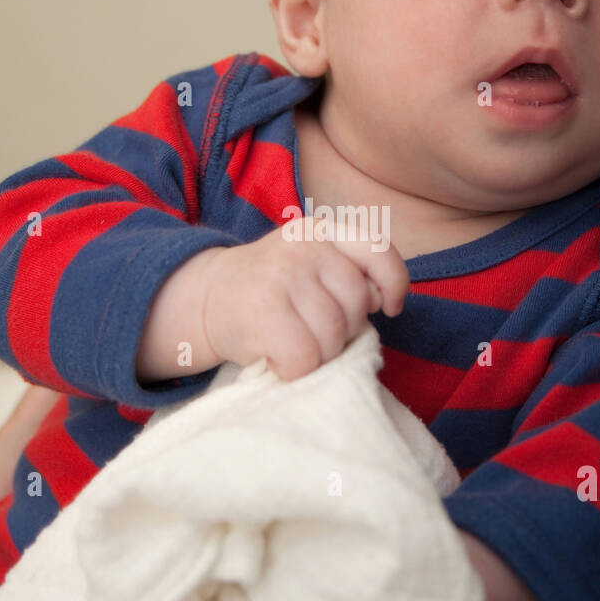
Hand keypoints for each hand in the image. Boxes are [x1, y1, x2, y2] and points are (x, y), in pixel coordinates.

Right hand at [200, 217, 409, 381]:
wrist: (205, 298)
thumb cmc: (272, 291)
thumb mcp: (311, 266)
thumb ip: (349, 275)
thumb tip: (380, 302)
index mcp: (322, 230)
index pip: (378, 250)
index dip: (394, 283)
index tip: (389, 309)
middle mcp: (304, 245)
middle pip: (356, 305)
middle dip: (344, 332)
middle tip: (313, 333)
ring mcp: (282, 274)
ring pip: (332, 336)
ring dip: (318, 355)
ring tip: (293, 345)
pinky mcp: (263, 309)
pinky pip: (305, 357)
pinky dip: (295, 370)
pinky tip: (277, 358)